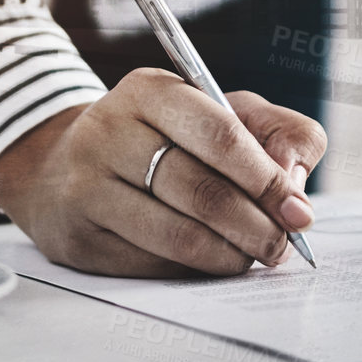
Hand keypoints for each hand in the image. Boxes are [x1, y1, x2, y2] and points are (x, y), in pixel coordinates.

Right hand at [0, 69, 326, 276]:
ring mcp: (86, 186)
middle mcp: (109, 131)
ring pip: (175, 234)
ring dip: (228, 255)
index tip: (298, 212)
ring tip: (251, 257)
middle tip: (281, 247)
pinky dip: (190, 271)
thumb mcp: (222, 112)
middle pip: (200, 190)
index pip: (220, 135)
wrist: (64, 166)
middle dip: (255, 227)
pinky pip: (149, 265)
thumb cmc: (163, 138)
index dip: (266, 179)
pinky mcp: (78, 237)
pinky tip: (208, 263)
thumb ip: (277, 131)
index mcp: (150, 90)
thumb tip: (294, 180)